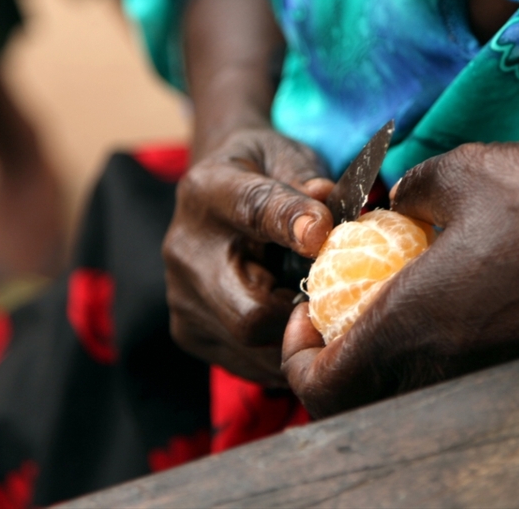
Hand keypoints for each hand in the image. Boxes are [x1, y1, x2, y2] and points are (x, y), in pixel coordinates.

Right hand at [165, 128, 333, 386]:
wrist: (215, 194)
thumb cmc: (264, 172)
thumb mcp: (285, 158)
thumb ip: (307, 182)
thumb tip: (326, 210)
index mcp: (210, 192)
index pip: (254, 211)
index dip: (291, 225)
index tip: (322, 234)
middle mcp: (185, 251)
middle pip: (250, 311)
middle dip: (304, 309)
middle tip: (335, 296)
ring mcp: (182, 300)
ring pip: (253, 345)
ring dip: (297, 333)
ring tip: (317, 307)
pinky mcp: (190, 333)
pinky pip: (248, 361)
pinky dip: (282, 350)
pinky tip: (296, 324)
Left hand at [283, 137, 518, 416]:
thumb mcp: (460, 171)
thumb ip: (409, 191)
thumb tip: (398, 200)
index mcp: (413, 319)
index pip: (323, 384)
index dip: (297, 355)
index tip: (303, 310)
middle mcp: (444, 354)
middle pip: (363, 383)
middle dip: (337, 342)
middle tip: (338, 293)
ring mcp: (483, 358)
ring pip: (406, 367)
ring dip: (384, 327)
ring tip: (393, 266)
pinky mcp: (516, 347)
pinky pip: (449, 349)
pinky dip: (429, 320)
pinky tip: (446, 263)